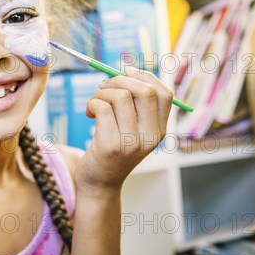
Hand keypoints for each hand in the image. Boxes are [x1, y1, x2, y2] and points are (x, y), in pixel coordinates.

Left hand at [75, 66, 172, 194]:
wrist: (99, 184)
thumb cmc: (112, 150)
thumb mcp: (132, 129)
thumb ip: (135, 105)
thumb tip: (127, 70)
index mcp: (160, 131)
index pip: (165, 94)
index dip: (145, 76)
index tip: (126, 72)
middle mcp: (151, 137)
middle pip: (144, 91)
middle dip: (120, 80)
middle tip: (103, 87)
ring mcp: (132, 142)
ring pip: (120, 96)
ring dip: (101, 93)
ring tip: (94, 104)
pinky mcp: (111, 145)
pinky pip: (102, 107)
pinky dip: (92, 103)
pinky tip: (89, 114)